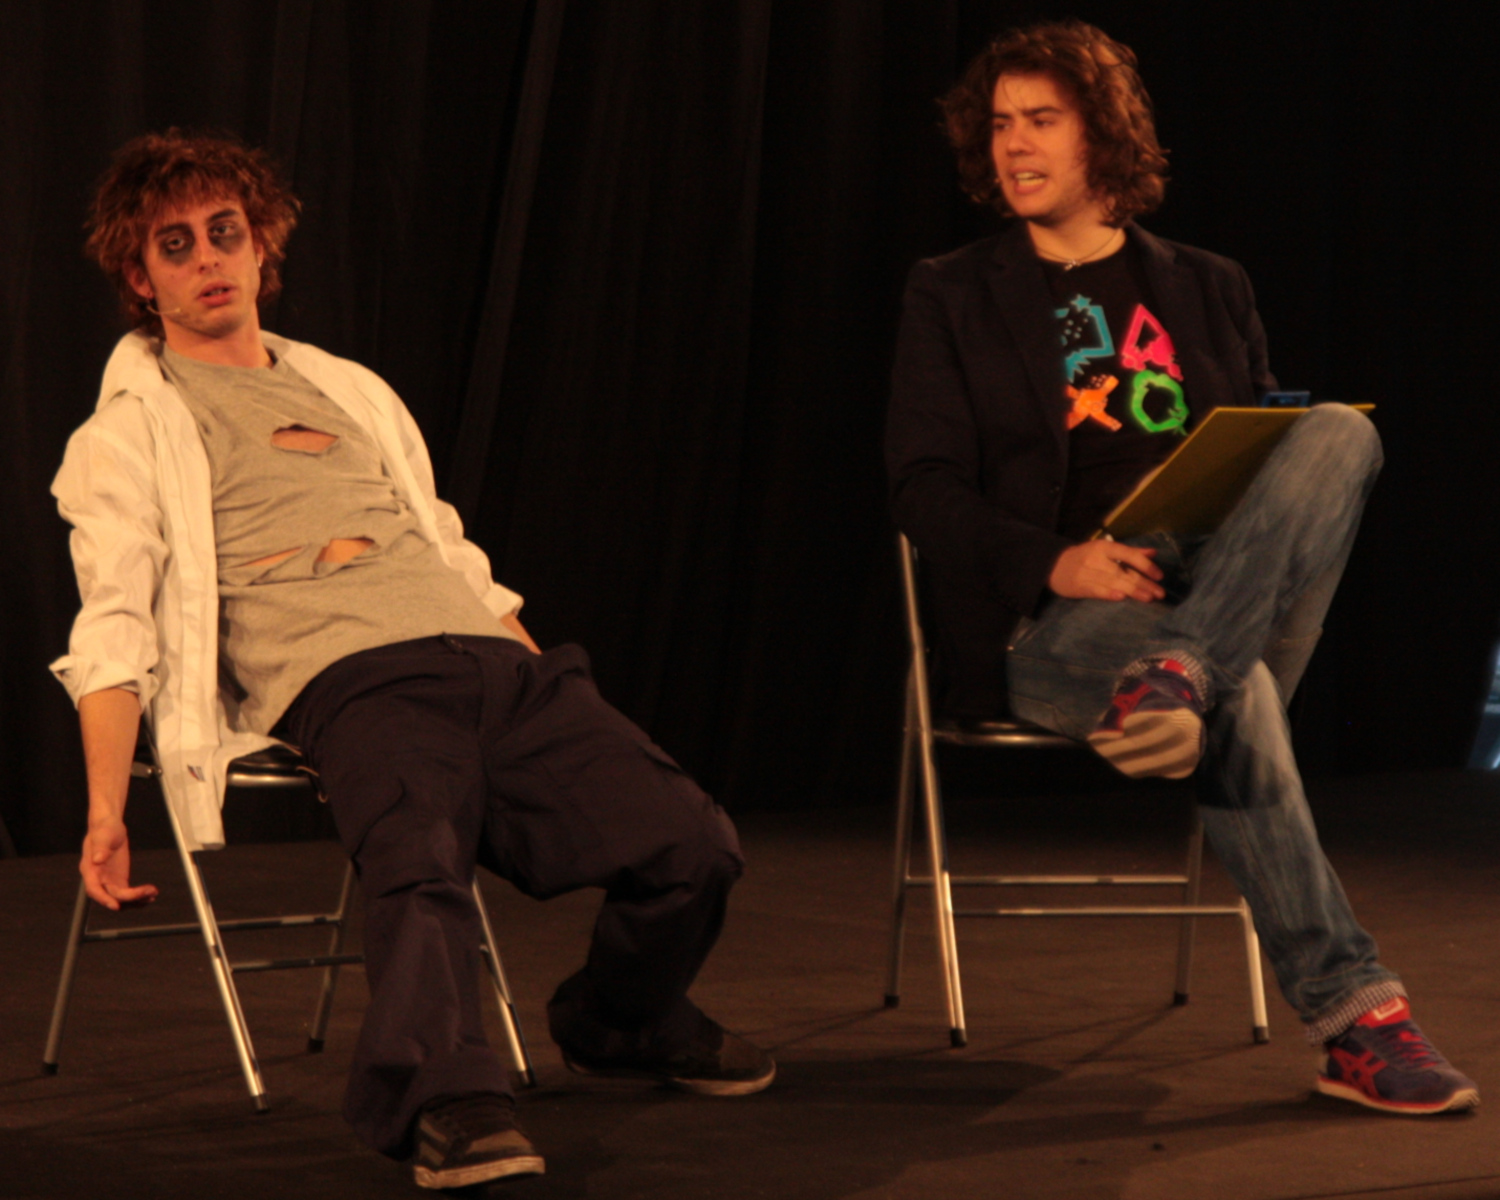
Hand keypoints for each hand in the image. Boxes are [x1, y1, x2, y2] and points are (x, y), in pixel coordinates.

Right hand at [80, 819, 157, 910]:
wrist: (110, 827)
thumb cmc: (104, 829)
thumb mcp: (103, 835)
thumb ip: (100, 848)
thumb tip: (97, 860)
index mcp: (89, 870)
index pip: (94, 889)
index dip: (103, 899)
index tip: (116, 906)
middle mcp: (98, 879)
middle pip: (110, 895)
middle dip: (128, 898)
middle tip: (147, 893)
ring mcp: (109, 881)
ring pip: (120, 898)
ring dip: (136, 900)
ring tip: (152, 894)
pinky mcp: (119, 880)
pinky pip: (127, 893)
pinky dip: (138, 896)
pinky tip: (151, 894)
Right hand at [1048, 541, 1164, 601]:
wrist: (1054, 565)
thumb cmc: (1085, 557)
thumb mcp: (1105, 549)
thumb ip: (1130, 552)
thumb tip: (1153, 552)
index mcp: (1105, 547)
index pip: (1128, 554)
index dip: (1145, 565)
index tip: (1159, 575)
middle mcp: (1097, 559)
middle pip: (1124, 572)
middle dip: (1144, 583)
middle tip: (1160, 593)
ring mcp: (1087, 573)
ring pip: (1114, 583)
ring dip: (1133, 591)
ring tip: (1149, 598)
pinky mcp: (1080, 586)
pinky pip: (1097, 591)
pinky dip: (1109, 594)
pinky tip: (1121, 598)